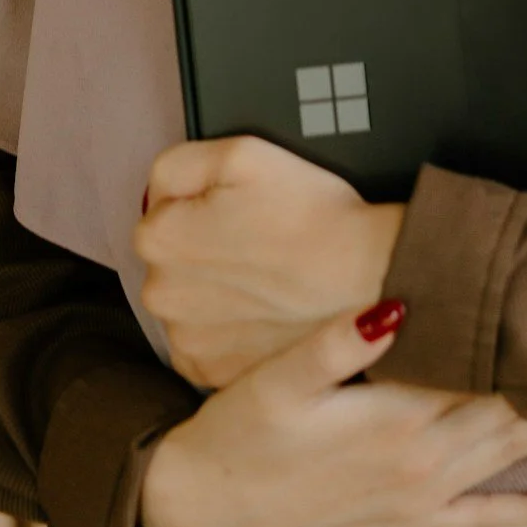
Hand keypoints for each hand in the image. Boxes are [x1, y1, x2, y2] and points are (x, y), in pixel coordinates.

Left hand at [136, 136, 404, 388]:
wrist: (368, 278)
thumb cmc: (312, 215)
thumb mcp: (242, 153)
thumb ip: (179, 164)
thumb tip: (160, 192)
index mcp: (158, 238)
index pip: (163, 208)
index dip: (206, 201)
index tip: (243, 207)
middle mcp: (159, 295)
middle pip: (174, 257)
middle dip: (205, 246)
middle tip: (261, 239)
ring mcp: (186, 340)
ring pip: (190, 300)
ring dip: (216, 289)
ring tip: (268, 276)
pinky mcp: (214, 373)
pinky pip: (208, 341)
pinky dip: (229, 328)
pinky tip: (264, 309)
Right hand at [139, 303, 526, 526]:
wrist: (207, 505)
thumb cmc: (242, 430)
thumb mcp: (281, 375)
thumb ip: (342, 339)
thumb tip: (399, 299)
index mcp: (401, 415)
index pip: (488, 363)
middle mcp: (426, 461)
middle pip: (518, 409)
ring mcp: (424, 498)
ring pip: (516, 457)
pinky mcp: (412, 526)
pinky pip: (491, 521)